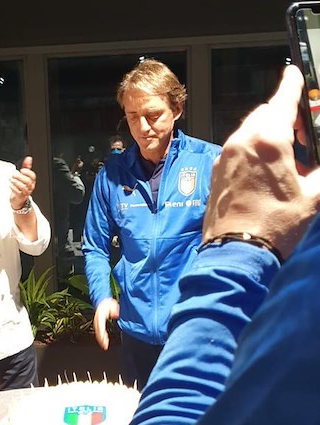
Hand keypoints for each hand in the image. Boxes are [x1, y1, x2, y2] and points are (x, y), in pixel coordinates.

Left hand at [11, 156, 35, 209]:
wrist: (18, 199)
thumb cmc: (21, 187)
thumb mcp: (24, 176)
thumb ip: (26, 167)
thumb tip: (29, 158)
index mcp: (32, 181)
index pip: (32, 176)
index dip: (27, 172)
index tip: (21, 170)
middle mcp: (30, 187)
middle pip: (27, 181)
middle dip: (19, 177)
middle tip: (13, 175)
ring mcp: (26, 192)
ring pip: (23, 186)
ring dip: (15, 182)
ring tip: (11, 179)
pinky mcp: (20, 197)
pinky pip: (18, 191)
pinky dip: (13, 187)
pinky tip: (10, 184)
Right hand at [93, 298, 119, 350]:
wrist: (102, 300)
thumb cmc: (108, 303)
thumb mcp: (112, 304)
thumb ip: (114, 309)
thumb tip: (114, 315)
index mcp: (100, 315)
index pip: (100, 325)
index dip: (101, 333)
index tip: (104, 339)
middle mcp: (97, 319)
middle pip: (98, 330)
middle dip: (101, 339)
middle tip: (104, 346)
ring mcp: (97, 322)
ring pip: (97, 332)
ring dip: (100, 339)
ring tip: (104, 346)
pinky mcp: (98, 324)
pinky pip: (99, 331)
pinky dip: (101, 337)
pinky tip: (104, 342)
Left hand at [203, 65, 319, 259]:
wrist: (235, 251)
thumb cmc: (274, 225)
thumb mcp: (313, 196)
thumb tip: (318, 164)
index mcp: (267, 141)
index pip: (281, 100)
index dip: (291, 84)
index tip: (294, 73)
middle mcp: (240, 143)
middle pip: (264, 113)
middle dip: (282, 114)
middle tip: (299, 133)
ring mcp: (223, 157)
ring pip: (247, 129)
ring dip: (266, 131)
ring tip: (283, 155)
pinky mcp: (215, 171)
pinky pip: (234, 148)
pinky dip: (250, 148)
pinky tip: (262, 169)